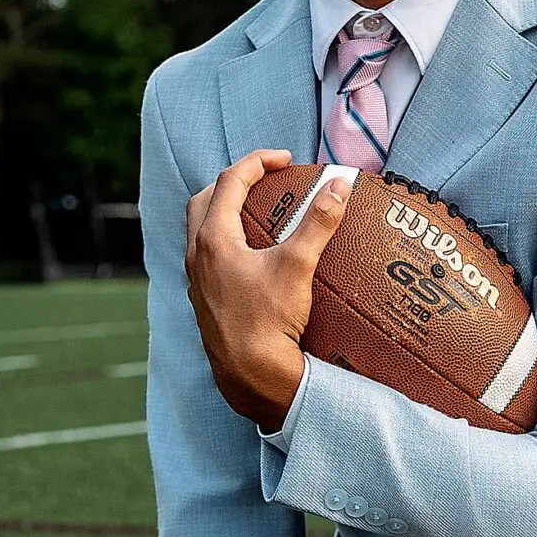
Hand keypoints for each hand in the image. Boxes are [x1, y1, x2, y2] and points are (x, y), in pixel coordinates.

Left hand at [185, 149, 352, 432]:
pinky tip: (251, 260)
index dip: (258, 162)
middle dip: (232, 182)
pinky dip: (226, 244)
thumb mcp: (298, 265)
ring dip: (224, 213)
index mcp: (213, 238)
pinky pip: (208, 260)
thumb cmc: (268, 321)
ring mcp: (197, 281)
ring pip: (201, 232)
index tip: (285, 160)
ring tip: (256, 214)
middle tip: (262, 180)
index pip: (230, 181)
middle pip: (204, 201)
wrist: (249, 376)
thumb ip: (318, 222)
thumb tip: (339, 184)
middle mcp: (197, 256)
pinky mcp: (205, 302)